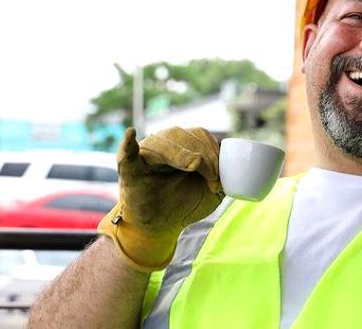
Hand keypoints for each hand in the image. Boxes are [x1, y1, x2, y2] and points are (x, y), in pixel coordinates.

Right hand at [98, 126, 222, 272]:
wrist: (161, 227)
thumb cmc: (184, 204)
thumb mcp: (211, 190)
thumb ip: (223, 174)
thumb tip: (234, 162)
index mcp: (180, 146)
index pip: (198, 134)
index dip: (212, 149)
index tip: (219, 174)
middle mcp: (161, 145)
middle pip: (182, 135)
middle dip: (204, 155)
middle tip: (212, 179)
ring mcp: (143, 155)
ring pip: (163, 143)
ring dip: (183, 156)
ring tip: (193, 170)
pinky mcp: (129, 172)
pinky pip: (126, 155)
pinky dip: (127, 144)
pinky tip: (131, 134)